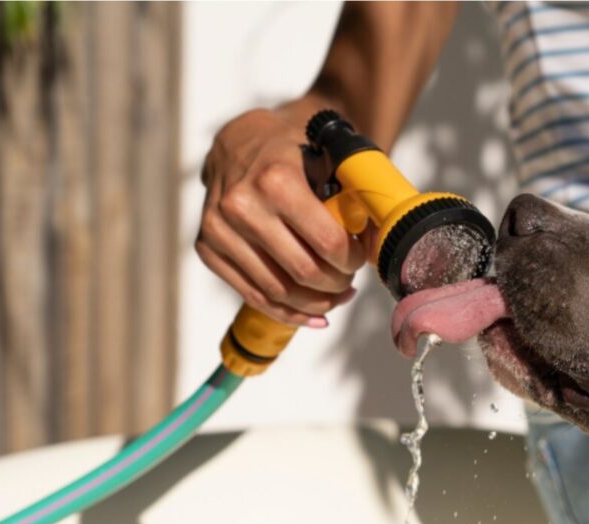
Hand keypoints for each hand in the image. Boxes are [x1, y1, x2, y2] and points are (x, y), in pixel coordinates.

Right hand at [196, 106, 366, 326]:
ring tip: (336, 297)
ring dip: (316, 303)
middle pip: (304, 272)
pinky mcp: (207, 248)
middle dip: (337, 284)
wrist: (239, 141)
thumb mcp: (326, 156)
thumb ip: (353, 193)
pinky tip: (314, 315)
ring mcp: (219, 230)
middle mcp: (241, 206)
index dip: (353, 259)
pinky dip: (287, 313)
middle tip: (350, 281)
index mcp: (275, 180)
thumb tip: (382, 238)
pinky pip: (253, 296)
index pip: (327, 243)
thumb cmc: (292, 150)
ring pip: (278, 291)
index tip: (361, 259)